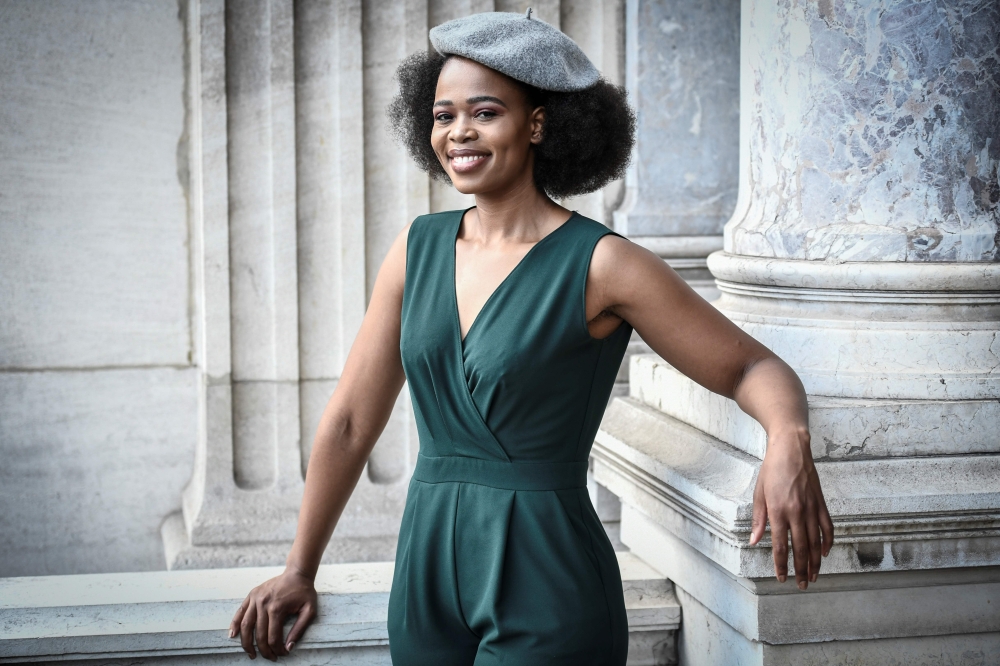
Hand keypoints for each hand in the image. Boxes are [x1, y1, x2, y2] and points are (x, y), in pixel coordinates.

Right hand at [229, 568, 317, 660]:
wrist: (297, 573)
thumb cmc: (304, 592)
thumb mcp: (309, 610)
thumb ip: (299, 630)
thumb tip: (289, 647)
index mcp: (277, 608)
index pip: (273, 637)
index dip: (277, 650)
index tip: (283, 654)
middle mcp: (263, 603)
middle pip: (259, 634)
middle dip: (264, 650)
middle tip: (270, 658)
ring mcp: (255, 598)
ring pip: (245, 626)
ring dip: (246, 643)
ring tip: (251, 654)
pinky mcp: (252, 595)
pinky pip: (240, 612)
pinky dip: (234, 624)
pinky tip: (232, 635)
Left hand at [748, 427, 833, 589]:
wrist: (792, 449)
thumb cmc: (772, 470)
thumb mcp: (759, 494)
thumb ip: (759, 520)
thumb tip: (755, 542)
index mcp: (779, 511)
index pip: (781, 546)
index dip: (781, 565)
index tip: (781, 578)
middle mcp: (797, 512)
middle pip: (801, 549)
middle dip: (800, 570)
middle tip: (801, 585)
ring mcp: (812, 508)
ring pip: (816, 542)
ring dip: (814, 562)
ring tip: (813, 576)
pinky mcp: (821, 503)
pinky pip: (827, 527)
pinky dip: (827, 542)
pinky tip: (824, 553)